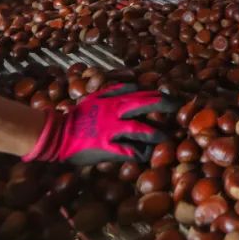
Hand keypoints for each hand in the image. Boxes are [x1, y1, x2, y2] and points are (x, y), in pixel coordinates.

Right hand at [23, 83, 178, 164]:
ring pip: (144, 130)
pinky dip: (142, 153)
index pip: (143, 92)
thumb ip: (115, 91)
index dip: (160, 95)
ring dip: (158, 135)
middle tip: (180, 110)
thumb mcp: (97, 97)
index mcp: (114, 98)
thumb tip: (135, 84)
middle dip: (168, 106)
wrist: (58, 134)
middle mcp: (117, 111)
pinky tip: (147, 155)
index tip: (173, 99)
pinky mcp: (109, 148)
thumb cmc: (79, 116)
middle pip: (148, 104)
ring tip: (167, 138)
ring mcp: (113, 130)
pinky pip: (131, 151)